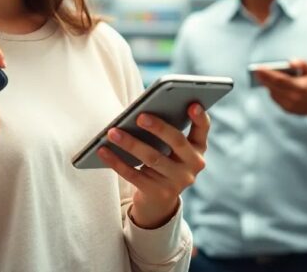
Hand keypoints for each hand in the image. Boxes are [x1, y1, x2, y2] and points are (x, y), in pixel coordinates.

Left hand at [98, 104, 210, 228]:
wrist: (158, 201)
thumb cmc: (162, 162)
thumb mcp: (170, 150)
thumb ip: (165, 133)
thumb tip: (140, 114)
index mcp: (197, 150)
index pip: (202, 131)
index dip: (200, 118)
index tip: (192, 104)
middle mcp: (192, 166)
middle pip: (176, 142)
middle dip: (159, 128)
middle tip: (140, 116)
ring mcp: (177, 182)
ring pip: (152, 158)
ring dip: (130, 143)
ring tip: (112, 132)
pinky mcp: (158, 193)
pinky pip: (134, 175)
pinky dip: (117, 162)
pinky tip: (103, 150)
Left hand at [255, 58, 306, 115]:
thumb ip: (302, 63)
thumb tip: (290, 62)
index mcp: (300, 87)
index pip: (280, 80)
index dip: (268, 74)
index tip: (259, 67)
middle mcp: (294, 98)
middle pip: (273, 87)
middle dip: (263, 78)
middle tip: (256, 70)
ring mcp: (289, 105)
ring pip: (273, 93)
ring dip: (266, 84)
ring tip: (260, 75)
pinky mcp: (286, 109)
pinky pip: (275, 98)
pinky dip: (271, 90)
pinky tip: (268, 84)